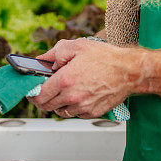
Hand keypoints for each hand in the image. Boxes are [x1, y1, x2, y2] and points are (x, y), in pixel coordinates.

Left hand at [27, 38, 143, 118]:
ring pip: (61, 111)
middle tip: (46, 91)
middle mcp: (72, 96)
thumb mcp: (77, 46)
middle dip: (43, 99)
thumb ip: (55, 53)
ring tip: (65, 91)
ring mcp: (83, 107)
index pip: (39, 95)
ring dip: (59, 104)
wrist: (129, 71)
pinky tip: (79, 95)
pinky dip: (74, 107)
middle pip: (47, 106)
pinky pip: (76, 114)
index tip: (32, 91)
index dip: (32, 93)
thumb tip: (42, 60)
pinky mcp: (92, 113)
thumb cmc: (106, 57)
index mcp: (65, 79)